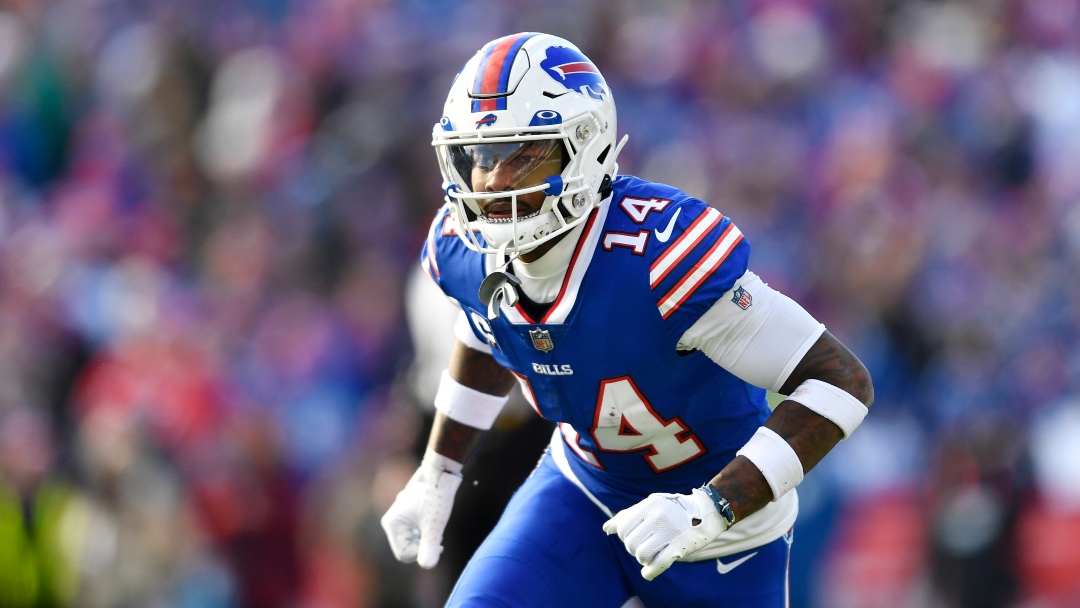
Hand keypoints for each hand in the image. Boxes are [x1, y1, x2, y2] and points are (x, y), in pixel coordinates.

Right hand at [380, 452, 463, 567]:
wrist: (442, 471)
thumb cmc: (436, 496)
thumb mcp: (435, 525)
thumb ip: (429, 547)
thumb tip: (427, 567)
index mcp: (392, 524)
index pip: (403, 554)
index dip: (421, 553)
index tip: (438, 544)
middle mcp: (392, 521)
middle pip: (407, 548)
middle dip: (424, 545)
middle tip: (439, 537)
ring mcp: (400, 516)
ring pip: (413, 539)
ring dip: (426, 537)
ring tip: (437, 526)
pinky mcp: (408, 512)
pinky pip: (415, 531)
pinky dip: (426, 530)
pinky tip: (435, 520)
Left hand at [602, 488, 728, 579]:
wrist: (707, 509)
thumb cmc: (674, 508)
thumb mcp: (651, 504)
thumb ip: (628, 515)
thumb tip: (606, 528)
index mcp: (648, 505)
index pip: (623, 528)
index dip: (626, 537)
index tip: (636, 538)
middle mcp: (657, 517)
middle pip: (630, 543)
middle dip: (634, 549)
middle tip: (645, 547)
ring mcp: (669, 532)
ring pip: (641, 555)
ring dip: (643, 560)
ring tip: (650, 556)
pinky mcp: (680, 546)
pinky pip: (658, 564)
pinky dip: (649, 572)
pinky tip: (647, 573)